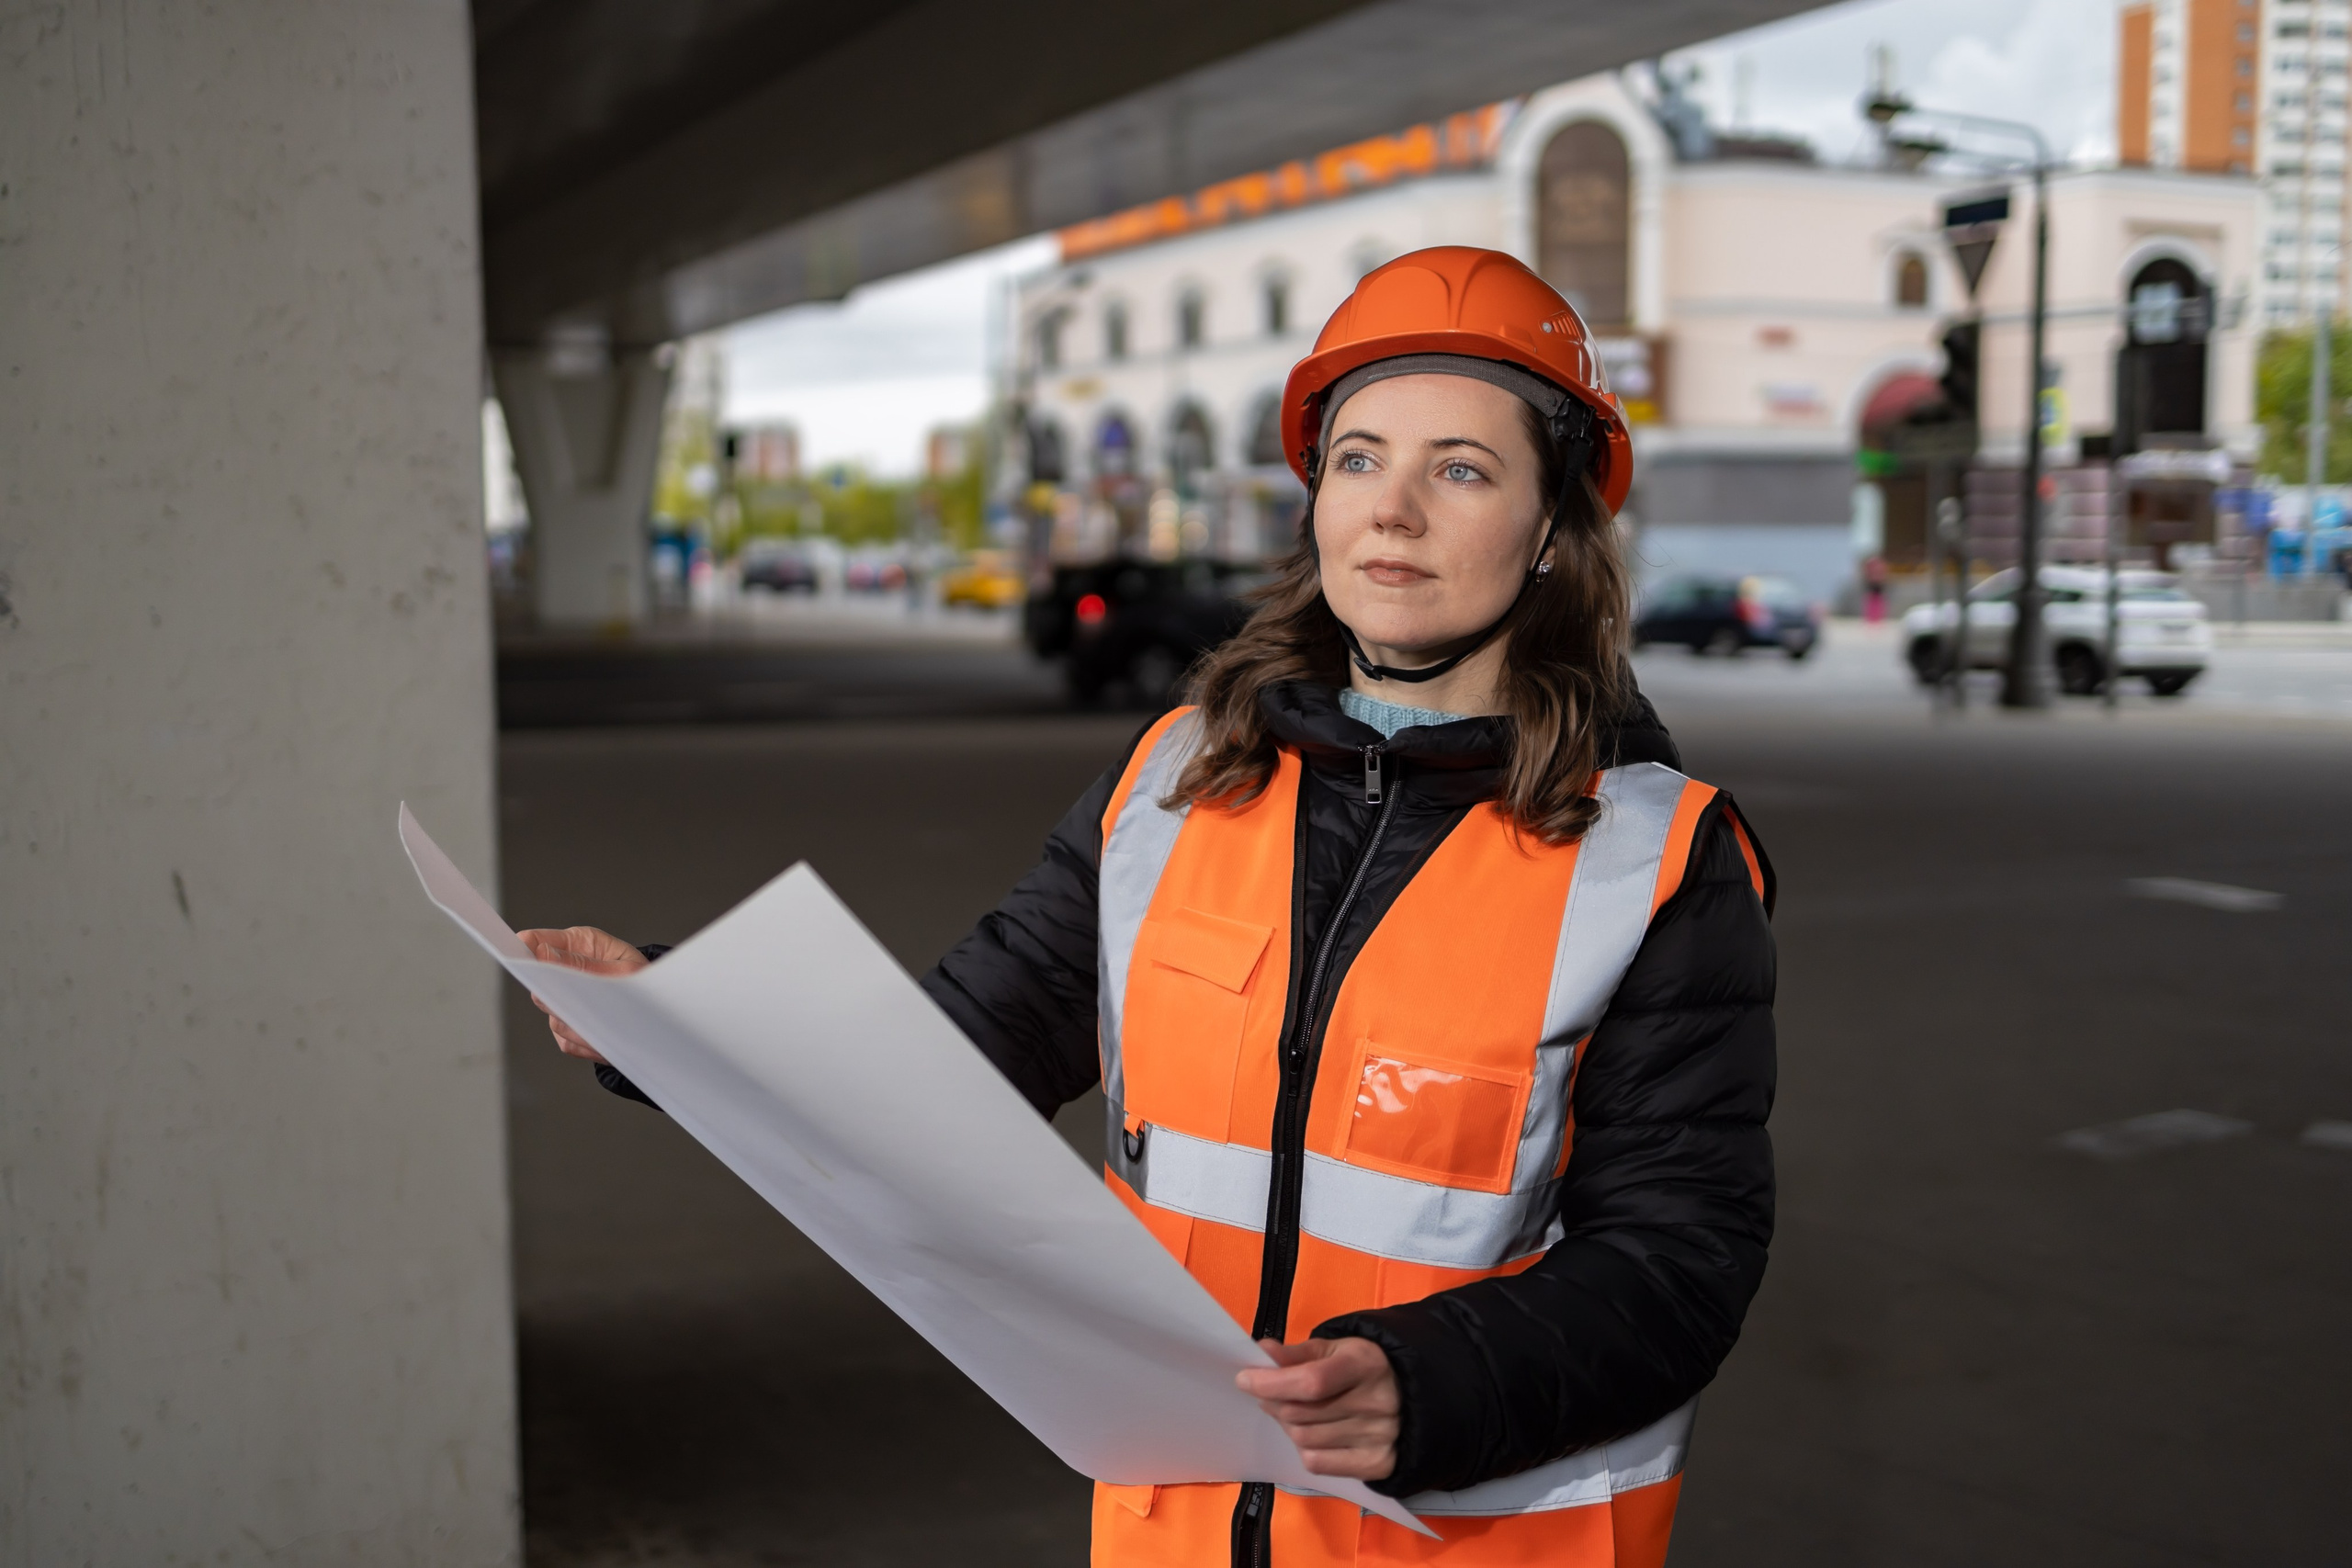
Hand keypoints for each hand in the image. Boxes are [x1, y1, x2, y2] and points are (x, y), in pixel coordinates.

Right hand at [515, 926, 648, 1063]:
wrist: (661, 1010)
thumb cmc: (645, 979)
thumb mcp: (624, 967)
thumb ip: (583, 963)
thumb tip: (542, 953)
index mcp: (577, 944)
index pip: (535, 941)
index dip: (522, 949)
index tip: (518, 957)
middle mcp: (565, 973)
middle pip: (538, 985)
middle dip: (558, 995)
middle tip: (578, 1001)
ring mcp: (564, 1002)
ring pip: (553, 1016)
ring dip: (579, 1024)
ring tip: (607, 1024)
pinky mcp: (569, 1030)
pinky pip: (567, 1042)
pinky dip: (586, 1043)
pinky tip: (607, 1038)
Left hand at [1235, 1336, 1399, 1480]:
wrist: (1412, 1395)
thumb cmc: (1363, 1367)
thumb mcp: (1335, 1349)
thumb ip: (1297, 1354)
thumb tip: (1261, 1353)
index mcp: (1366, 1365)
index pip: (1311, 1382)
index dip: (1271, 1383)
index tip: (1244, 1379)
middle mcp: (1377, 1403)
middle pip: (1301, 1414)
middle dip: (1273, 1402)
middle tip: (1268, 1394)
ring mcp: (1379, 1438)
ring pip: (1304, 1439)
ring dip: (1288, 1426)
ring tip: (1293, 1412)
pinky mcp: (1377, 1464)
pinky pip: (1318, 1463)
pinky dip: (1305, 1449)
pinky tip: (1312, 1433)